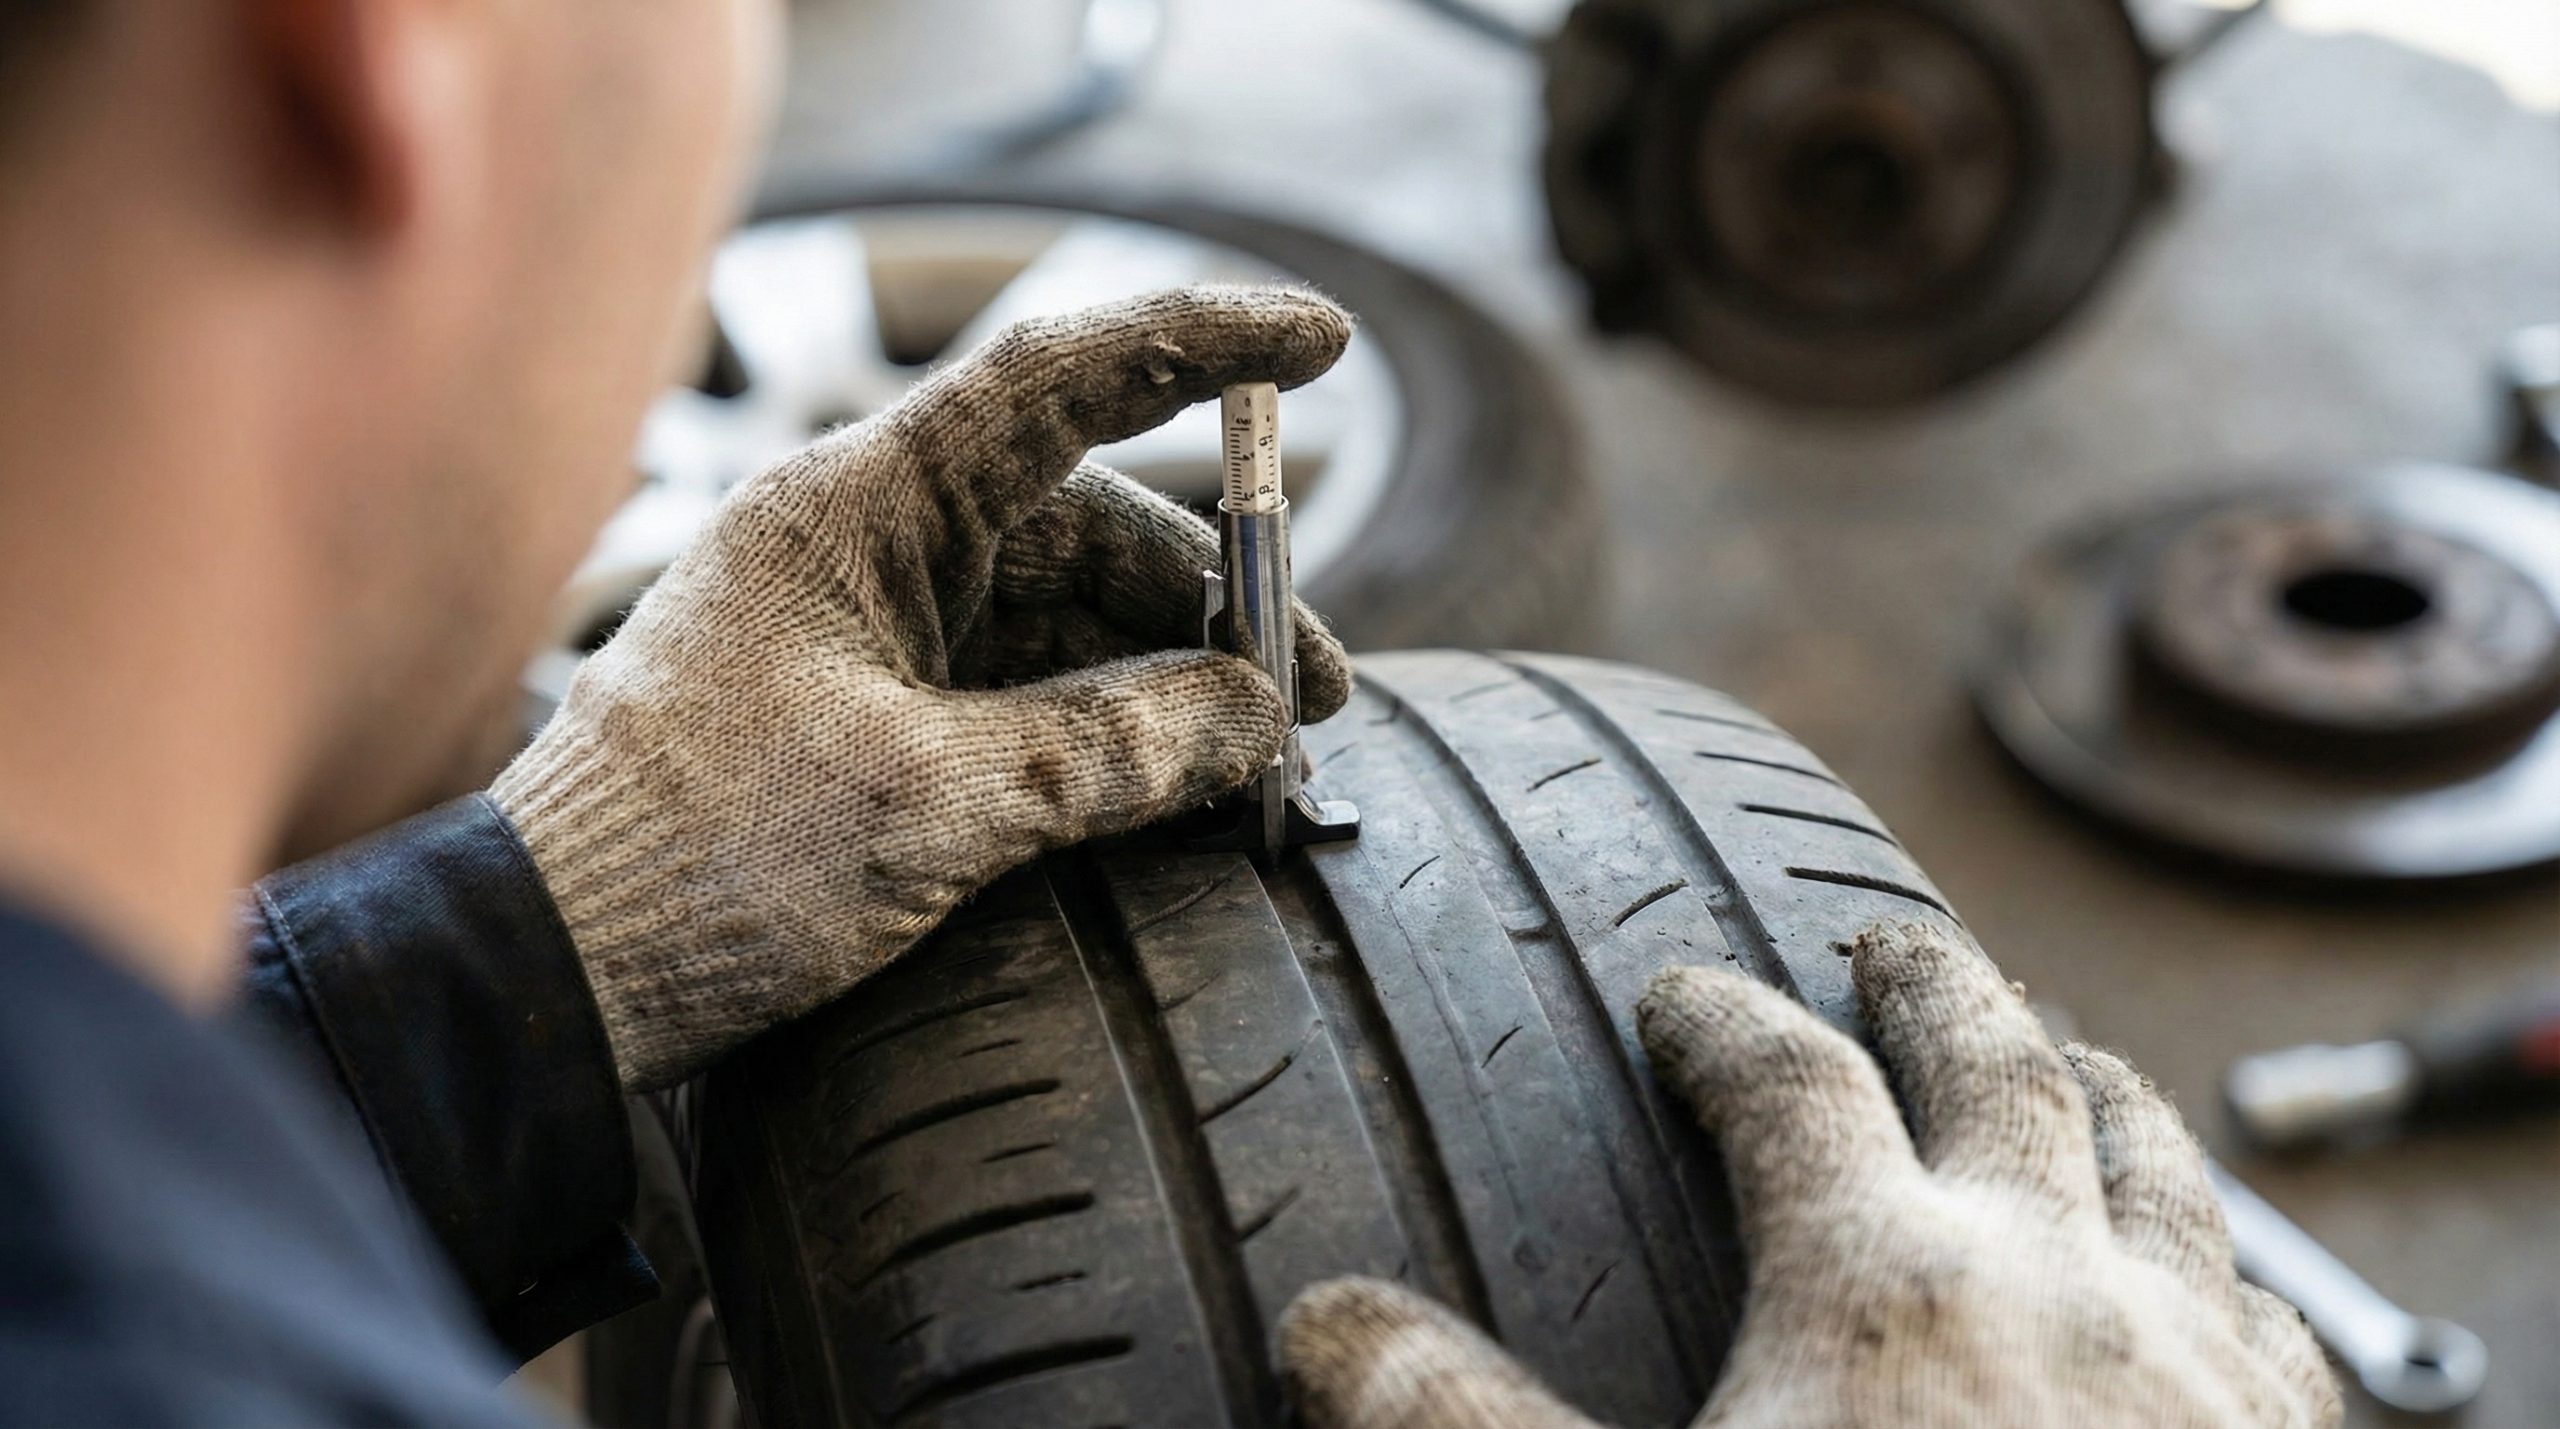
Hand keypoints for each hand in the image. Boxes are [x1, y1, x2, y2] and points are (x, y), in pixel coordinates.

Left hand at [493, 287, 1355, 1091]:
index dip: (1202, 345)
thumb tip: (1260, 719)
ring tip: (1258, 761)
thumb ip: (1115, 749)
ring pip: (1060, 611)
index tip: (1325, 344)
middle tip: (1316, 696)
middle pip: (1086, 521)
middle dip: (1211, 601)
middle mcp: (866, 541)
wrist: (546, 976)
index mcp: (860, 507)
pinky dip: (1101, 723)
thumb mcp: (937, 806)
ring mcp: (862, 622)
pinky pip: (1016, 682)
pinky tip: (1171, 782)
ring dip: (1164, 675)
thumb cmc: (701, 866)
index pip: (1058, 379)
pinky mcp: (862, 705)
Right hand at [1280, 922, 2339, 1428]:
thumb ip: (1461, 1425)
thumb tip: (1320, 1319)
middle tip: (1892, 940)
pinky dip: (2227, 1260)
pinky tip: (2218, 1279)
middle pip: (1997, 1068)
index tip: (1681, 994)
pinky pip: (2275, 1314)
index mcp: (1883, 1276)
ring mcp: (2194, 1363)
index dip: (1721, 1021)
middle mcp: (2056, 1278)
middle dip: (1934, 985)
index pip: (1787, 1084)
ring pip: (2158, 1164)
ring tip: (2068, 1049)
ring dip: (2100, 1086)